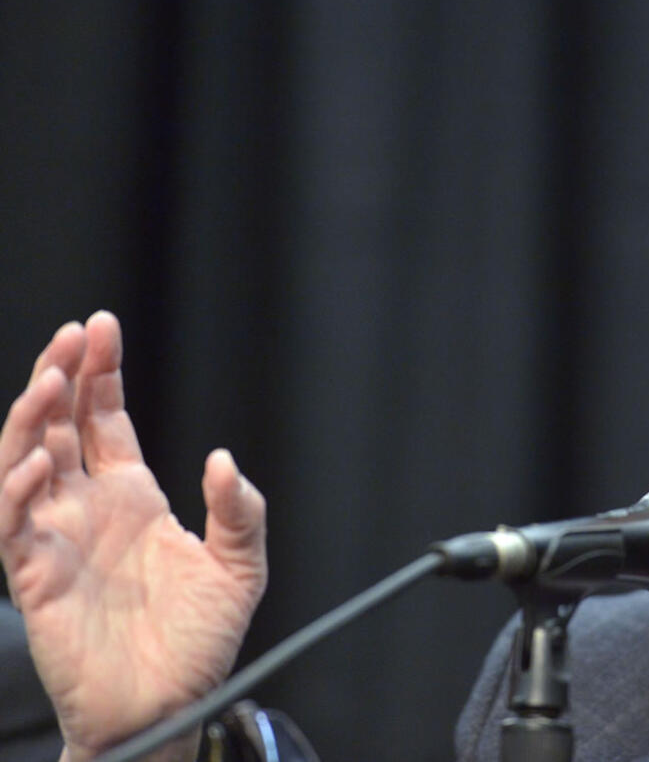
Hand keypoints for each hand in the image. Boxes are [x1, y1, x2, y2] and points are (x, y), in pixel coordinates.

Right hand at [0, 312, 267, 760]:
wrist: (171, 708)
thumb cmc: (200, 642)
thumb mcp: (240, 568)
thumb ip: (240, 512)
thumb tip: (224, 460)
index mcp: (133, 497)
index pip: (105, 419)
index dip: (100, 373)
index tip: (102, 325)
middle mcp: (89, 509)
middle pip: (60, 426)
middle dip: (60, 376)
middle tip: (72, 334)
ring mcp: (57, 539)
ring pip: (24, 463)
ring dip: (31, 422)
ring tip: (49, 380)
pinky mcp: (35, 578)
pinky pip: (13, 525)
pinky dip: (18, 490)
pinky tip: (39, 461)